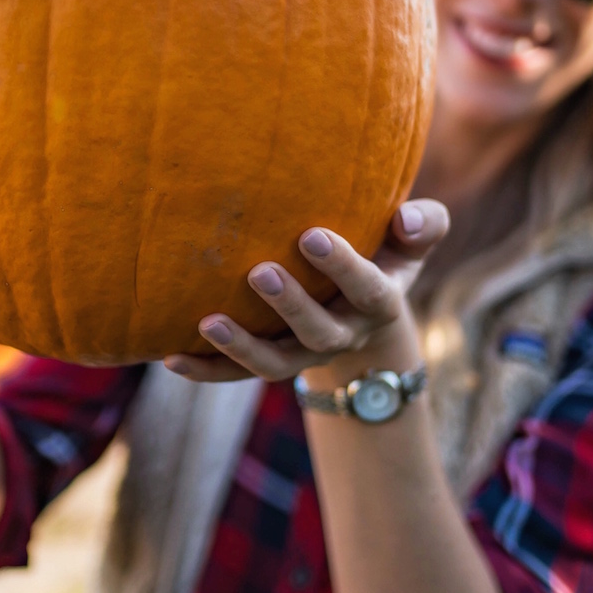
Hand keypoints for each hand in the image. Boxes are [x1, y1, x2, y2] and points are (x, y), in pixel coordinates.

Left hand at [164, 199, 448, 383]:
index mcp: (377, 303)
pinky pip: (235, 375)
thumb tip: (406, 217)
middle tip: (260, 272)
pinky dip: (205, 371)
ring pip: (274, 363)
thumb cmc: (385, 253)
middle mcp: (340, 335)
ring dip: (240, 347)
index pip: (367, 289)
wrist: (362, 310)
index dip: (342, 267)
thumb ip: (422, 224)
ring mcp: (302, 354)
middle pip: (317, 332)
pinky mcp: (268, 361)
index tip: (311, 235)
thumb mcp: (410, 240)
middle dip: (290, 306)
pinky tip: (170, 357)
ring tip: (207, 322)